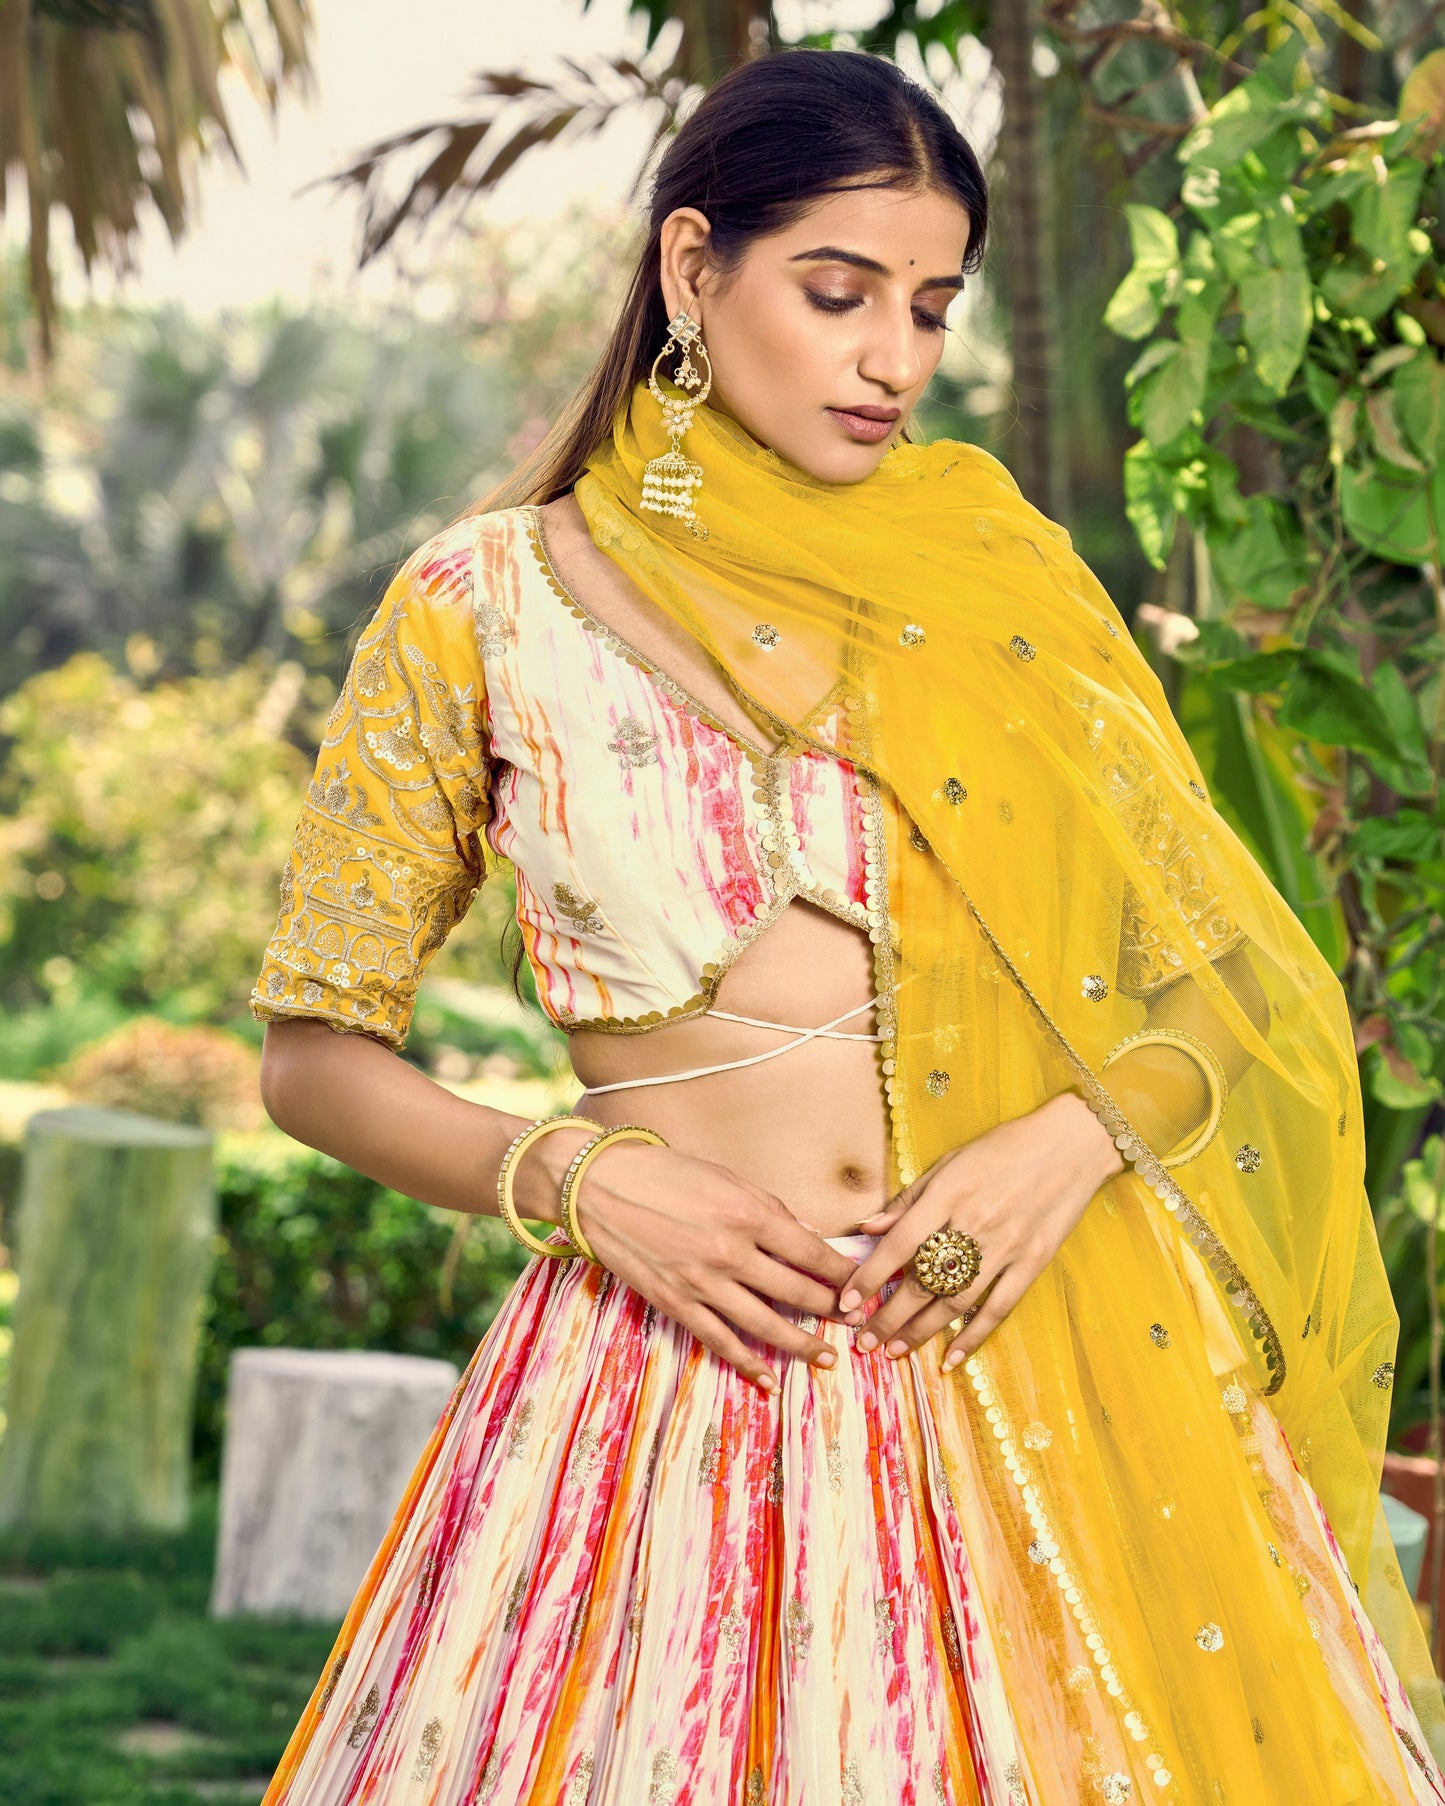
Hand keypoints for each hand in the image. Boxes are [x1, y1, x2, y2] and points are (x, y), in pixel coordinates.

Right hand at [528, 1129, 859, 1393]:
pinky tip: (769, 1377)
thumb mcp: (725, 1177)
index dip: (841, 1273)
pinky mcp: (676, 1302)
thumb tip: (804, 1234)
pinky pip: (720, 1340)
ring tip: (827, 1358)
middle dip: (831, 1309)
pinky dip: (748, 1362)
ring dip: (802, 1344)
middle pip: (797, 1291)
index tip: (862, 1285)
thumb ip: (767, 1208)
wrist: (598, 1186)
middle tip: (856, 1322)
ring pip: (766, 1324)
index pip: (811, 1251)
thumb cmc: (664, 1172)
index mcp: (749, 1213)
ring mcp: (703, 1282)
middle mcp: (732, 1252)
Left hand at [837, 1091, 1124, 1371]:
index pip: (899, 1243)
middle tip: (863, 1342)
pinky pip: (999, 1308)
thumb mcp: (951, 1161)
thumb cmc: (1006, 1146)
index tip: (847, 1302)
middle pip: (924, 1281)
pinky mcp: (1033, 1262)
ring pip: (956, 1302)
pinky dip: (974, 1336)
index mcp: (950, 1193)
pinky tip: (952, 1358)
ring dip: (922, 1331)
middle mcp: (975, 1223)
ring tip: (895, 1350)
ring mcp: (1007, 1247)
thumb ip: (910, 1198)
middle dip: (888, 1316)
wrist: (1073, 1145)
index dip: (870, 1276)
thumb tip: (869, 1228)